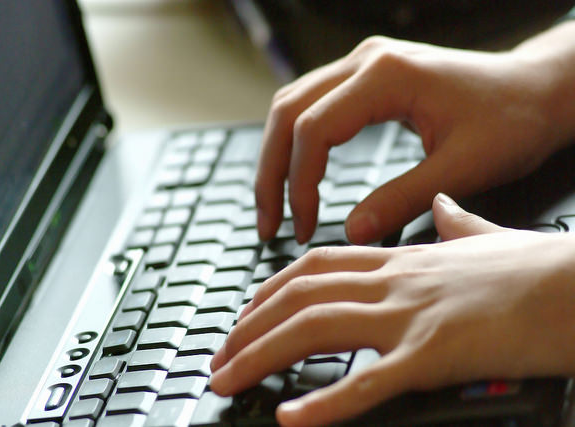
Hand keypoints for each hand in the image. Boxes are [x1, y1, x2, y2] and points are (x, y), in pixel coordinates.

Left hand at [211, 194, 574, 426]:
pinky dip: (326, 403)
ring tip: (225, 380)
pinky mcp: (437, 355)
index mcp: (404, 259)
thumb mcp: (487, 238)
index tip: (246, 310)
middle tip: (217, 354)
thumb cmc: (540, 268)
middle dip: (248, 327)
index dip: (272, 288)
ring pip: (316, 330)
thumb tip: (442, 208)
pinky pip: (369, 382)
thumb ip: (456, 224)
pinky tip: (293, 418)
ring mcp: (412, 316)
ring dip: (261, 356)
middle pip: (300, 298)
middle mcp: (396, 282)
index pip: (317, 266)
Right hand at [255, 34, 571, 243]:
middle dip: (270, 173)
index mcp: (387, 75)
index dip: (299, 183)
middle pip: (286, 112)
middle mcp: (366, 61)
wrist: (536, 89)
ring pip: (291, 106)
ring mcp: (363, 65)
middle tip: (269, 224)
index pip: (314, 129)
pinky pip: (311, 106)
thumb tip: (351, 232)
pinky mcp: (367, 78)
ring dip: (275, 158)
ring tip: (274, 207)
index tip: (303, 226)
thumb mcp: (463, 166)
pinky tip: (296, 175)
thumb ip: (403, 199)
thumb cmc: (513, 120)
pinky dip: (295, 144)